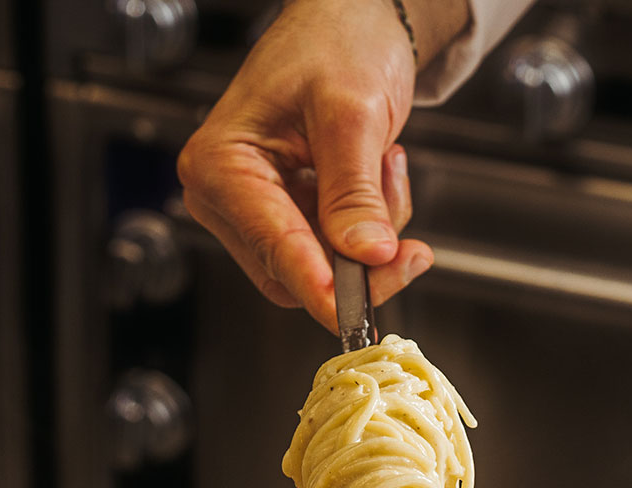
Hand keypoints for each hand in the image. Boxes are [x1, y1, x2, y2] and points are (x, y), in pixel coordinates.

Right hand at [176, 0, 457, 330]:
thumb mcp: (351, 112)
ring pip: (318, 269)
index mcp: (220, 165)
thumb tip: (365, 255)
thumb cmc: (336, 41)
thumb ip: (354, 190)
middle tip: (411, 245)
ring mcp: (254, 209)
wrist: (351, 19)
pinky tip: (378, 171)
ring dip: (369, 235)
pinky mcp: (286, 214)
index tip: (355, 314)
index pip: (271, 247)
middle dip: (358, 263)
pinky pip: (332, 252)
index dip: (318, 286)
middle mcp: (225, 195)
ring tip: (385, 164)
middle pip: (291, 273)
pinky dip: (369, 223)